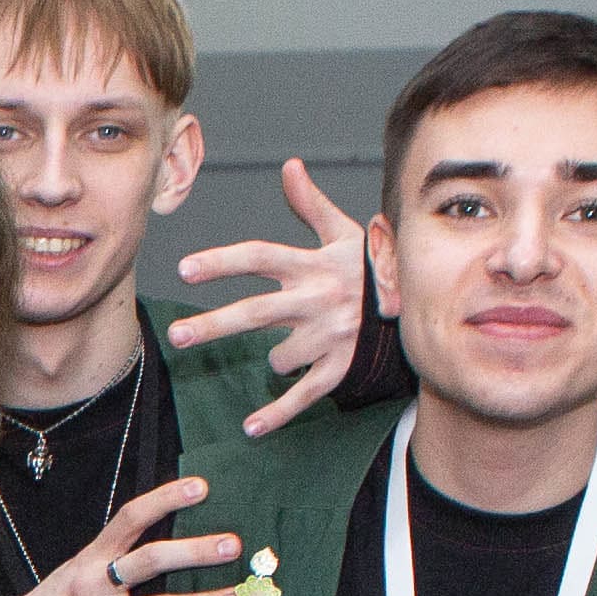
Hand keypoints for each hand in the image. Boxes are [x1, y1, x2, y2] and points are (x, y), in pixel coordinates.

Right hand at [9, 471, 240, 595]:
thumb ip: (112, 559)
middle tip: (231, 545)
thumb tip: (167, 546)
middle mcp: (94, 589)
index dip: (165, 500)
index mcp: (88, 561)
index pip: (130, 520)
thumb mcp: (73, 572)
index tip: (200, 487)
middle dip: (194, 552)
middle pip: (150, 562)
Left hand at [162, 157, 372, 434]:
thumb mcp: (344, 234)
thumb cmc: (370, 268)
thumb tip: (289, 167)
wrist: (419, 305)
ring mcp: (329, 337)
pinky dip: (277, 414)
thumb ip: (311, 205)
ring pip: (279, 357)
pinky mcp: (341, 367)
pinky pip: (304, 395)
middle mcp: (317, 300)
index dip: (223, 263)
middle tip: (176, 335)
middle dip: (213, 326)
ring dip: (275, 360)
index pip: (260, 258)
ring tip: (294, 350)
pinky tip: (250, 428)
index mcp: (312, 266)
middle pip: (256, 312)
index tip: (185, 270)